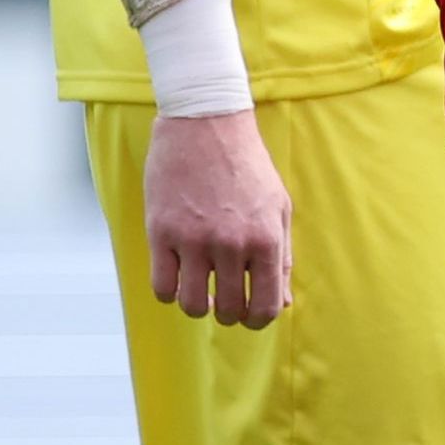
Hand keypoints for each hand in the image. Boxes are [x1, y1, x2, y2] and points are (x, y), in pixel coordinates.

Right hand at [144, 108, 292, 328]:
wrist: (205, 124)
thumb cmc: (247, 167)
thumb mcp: (278, 209)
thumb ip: (281, 257)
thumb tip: (282, 302)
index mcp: (266, 241)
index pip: (266, 307)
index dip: (258, 320)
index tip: (250, 315)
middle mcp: (232, 245)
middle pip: (229, 311)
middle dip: (229, 314)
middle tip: (224, 301)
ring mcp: (194, 240)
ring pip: (192, 305)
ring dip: (197, 306)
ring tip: (200, 292)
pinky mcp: (161, 232)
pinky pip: (161, 286)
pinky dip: (169, 292)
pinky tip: (177, 278)